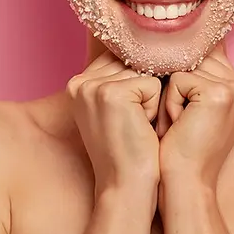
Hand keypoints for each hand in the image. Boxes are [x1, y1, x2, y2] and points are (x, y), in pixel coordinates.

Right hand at [67, 51, 162, 197]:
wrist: (126, 187)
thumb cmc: (129, 151)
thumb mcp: (118, 110)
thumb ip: (122, 77)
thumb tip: (150, 47)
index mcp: (78, 83)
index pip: (122, 58)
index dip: (138, 83)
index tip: (130, 117)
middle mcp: (80, 81)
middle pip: (134, 61)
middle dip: (145, 91)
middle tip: (134, 125)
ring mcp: (94, 87)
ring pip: (146, 72)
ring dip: (152, 99)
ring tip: (138, 126)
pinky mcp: (113, 94)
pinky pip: (153, 85)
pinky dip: (156, 107)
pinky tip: (142, 129)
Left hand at [155, 45, 233, 189]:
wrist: (185, 183)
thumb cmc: (183, 147)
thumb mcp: (196, 106)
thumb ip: (198, 73)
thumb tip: (179, 39)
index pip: (203, 57)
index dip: (184, 83)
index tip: (189, 116)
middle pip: (192, 60)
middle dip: (177, 90)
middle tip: (184, 124)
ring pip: (182, 69)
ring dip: (171, 97)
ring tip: (181, 125)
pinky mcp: (218, 94)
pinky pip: (176, 81)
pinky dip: (169, 104)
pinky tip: (180, 127)